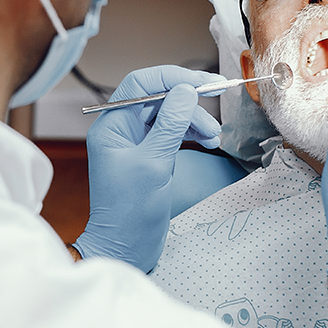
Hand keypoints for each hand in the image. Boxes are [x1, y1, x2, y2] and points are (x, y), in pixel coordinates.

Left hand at [73, 66, 222, 271]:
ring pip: (169, 115)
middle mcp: (121, 130)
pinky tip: (207, 141)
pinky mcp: (149, 157)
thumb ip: (170, 124)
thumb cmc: (130, 212)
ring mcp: (135, 143)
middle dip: (189, 103)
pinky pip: (172, 133)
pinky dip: (190, 133)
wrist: (125, 249)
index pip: (141, 84)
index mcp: (111, 125)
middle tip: (216, 110)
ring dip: (194, 120)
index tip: (204, 83)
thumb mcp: (154, 164)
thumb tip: (185, 90)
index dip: (173, 77)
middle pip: (158, 98)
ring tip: (213, 137)